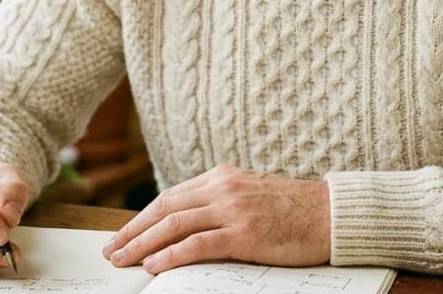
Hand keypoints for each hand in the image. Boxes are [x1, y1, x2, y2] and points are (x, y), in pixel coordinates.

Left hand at [102, 164, 330, 273]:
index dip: (143, 217)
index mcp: (222, 177)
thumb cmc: (293, 210)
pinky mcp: (245, 233)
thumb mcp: (250, 195)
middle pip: (166, 208)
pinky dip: (172, 254)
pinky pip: (199, 243)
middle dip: (133, 230)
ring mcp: (233, 209)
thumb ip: (221, 204)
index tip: (123, 233)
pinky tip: (155, 265)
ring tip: (123, 259)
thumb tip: (186, 225)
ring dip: (143, 243)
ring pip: (175, 224)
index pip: (172, 197)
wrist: (330, 213)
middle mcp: (223, 188)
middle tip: (112, 249)